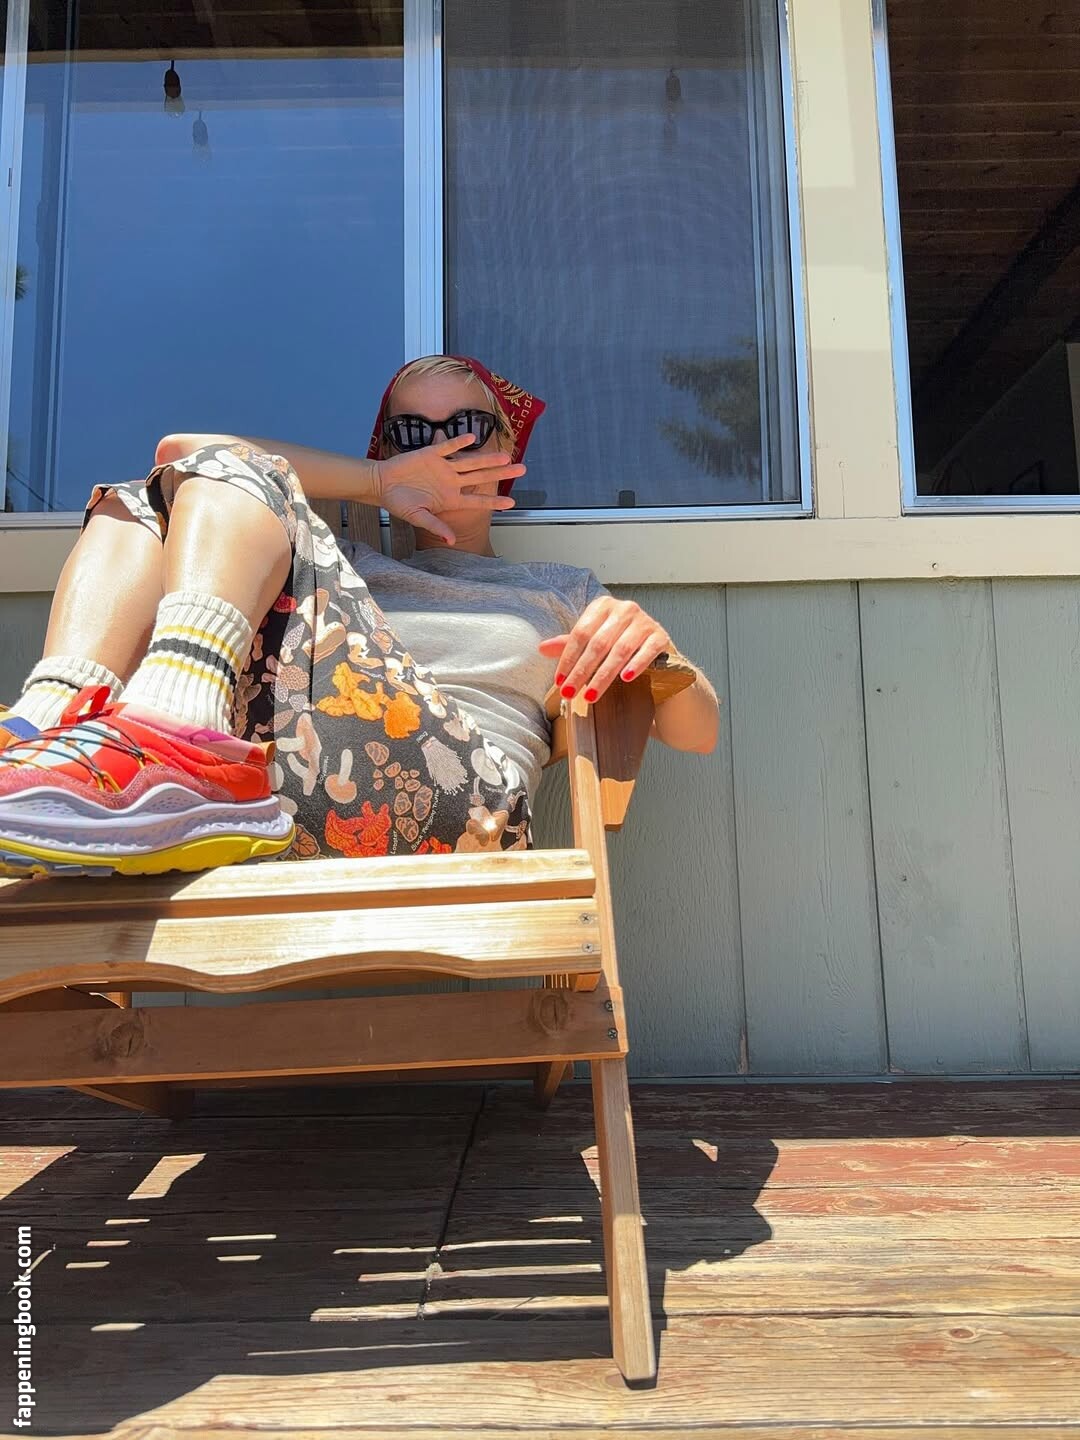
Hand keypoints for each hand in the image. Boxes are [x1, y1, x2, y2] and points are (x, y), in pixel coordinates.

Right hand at [375, 435, 525, 543]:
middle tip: (522, 469)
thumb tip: (451, 540)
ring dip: (487, 459)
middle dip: (501, 474)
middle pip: (481, 477)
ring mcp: (443, 468)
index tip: (511, 503)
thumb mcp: (418, 517)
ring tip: (505, 456)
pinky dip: (458, 443)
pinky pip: (447, 447)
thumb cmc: (399, 503)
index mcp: (450, 499)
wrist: (382, 484)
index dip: (493, 501)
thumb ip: (435, 526)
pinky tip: (472, 438)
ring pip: (470, 462)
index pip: (476, 501)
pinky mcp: (431, 454)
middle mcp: (451, 482)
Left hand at [537, 596, 671, 703]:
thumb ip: (569, 645)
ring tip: (591, 695)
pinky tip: (625, 679)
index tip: (559, 682)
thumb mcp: (592, 643)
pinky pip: (648, 651)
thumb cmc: (618, 647)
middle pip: (598, 643)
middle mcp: (624, 609)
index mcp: (603, 606)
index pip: (580, 633)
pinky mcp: (661, 636)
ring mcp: (645, 621)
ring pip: (621, 650)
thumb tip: (542, 648)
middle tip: (570, 693)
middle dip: (582, 671)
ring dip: (604, 675)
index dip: (567, 659)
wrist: (656, 655)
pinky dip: (636, 665)